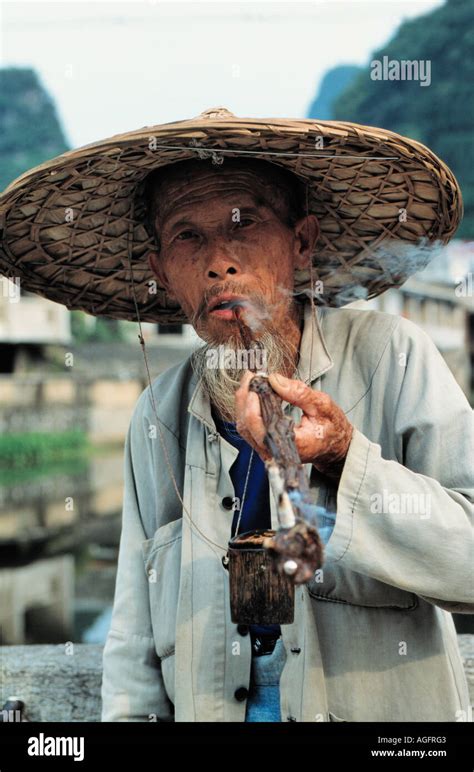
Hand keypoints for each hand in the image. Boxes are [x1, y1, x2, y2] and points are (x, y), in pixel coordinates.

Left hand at [235, 371, 353, 482]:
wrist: (335, 446)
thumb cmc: (331, 428)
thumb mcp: (322, 405)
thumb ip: (299, 393)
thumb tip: (274, 380)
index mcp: (293, 445)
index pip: (261, 429)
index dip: (252, 407)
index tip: (255, 384)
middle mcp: (277, 452)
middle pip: (247, 427)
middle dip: (244, 399)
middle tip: (252, 377)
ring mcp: (269, 451)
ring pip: (244, 428)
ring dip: (243, 403)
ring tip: (252, 382)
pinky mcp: (265, 446)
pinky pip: (249, 428)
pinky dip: (248, 409)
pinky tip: (254, 394)